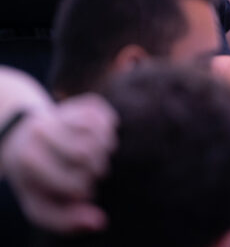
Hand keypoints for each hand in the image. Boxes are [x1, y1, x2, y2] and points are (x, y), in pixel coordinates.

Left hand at [0, 94, 117, 233]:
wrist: (26, 139)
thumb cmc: (38, 180)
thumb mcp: (41, 205)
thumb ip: (66, 220)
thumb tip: (100, 221)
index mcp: (27, 160)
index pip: (75, 182)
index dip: (85, 191)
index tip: (79, 190)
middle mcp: (40, 131)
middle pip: (89, 155)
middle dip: (97, 170)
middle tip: (90, 173)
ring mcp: (61, 113)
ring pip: (101, 134)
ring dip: (105, 151)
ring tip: (96, 157)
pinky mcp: (83, 102)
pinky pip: (108, 117)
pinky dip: (110, 131)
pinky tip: (100, 138)